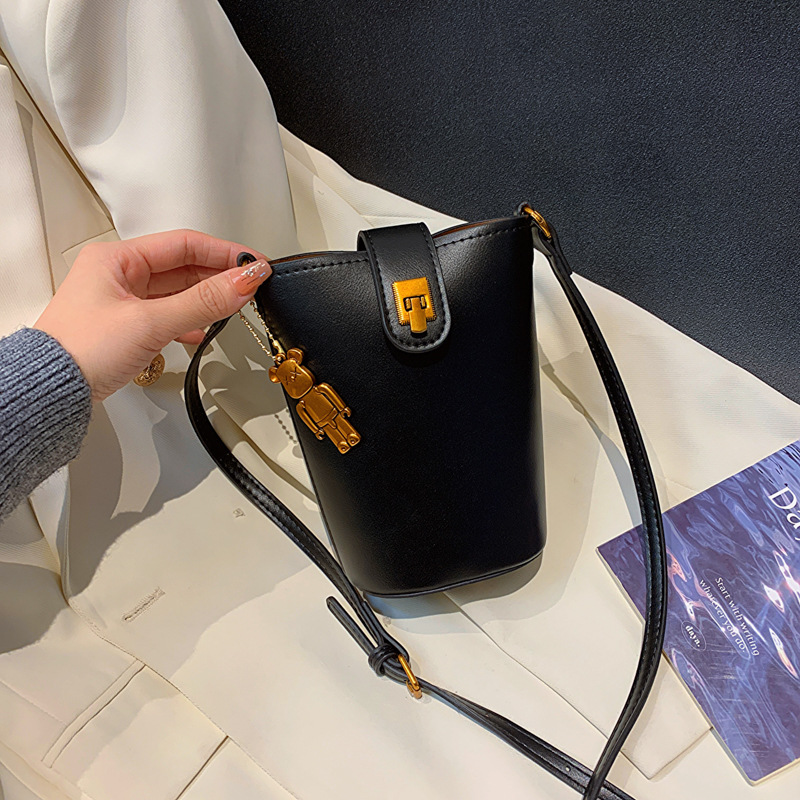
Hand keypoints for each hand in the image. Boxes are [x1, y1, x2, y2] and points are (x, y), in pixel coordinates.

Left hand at [35, 229, 270, 401]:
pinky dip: (190, 321)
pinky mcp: (127, 326)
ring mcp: (123, 301)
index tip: (254, 263)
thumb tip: (244, 281)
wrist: (53, 391)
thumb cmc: (81, 350)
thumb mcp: (151, 322)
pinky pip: (169, 314)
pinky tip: (203, 332)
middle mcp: (119, 275)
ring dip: (206, 300)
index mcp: (117, 259)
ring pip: (178, 292)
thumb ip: (203, 301)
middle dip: (218, 276)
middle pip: (183, 266)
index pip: (184, 244)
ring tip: (233, 308)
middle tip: (251, 287)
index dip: (223, 252)